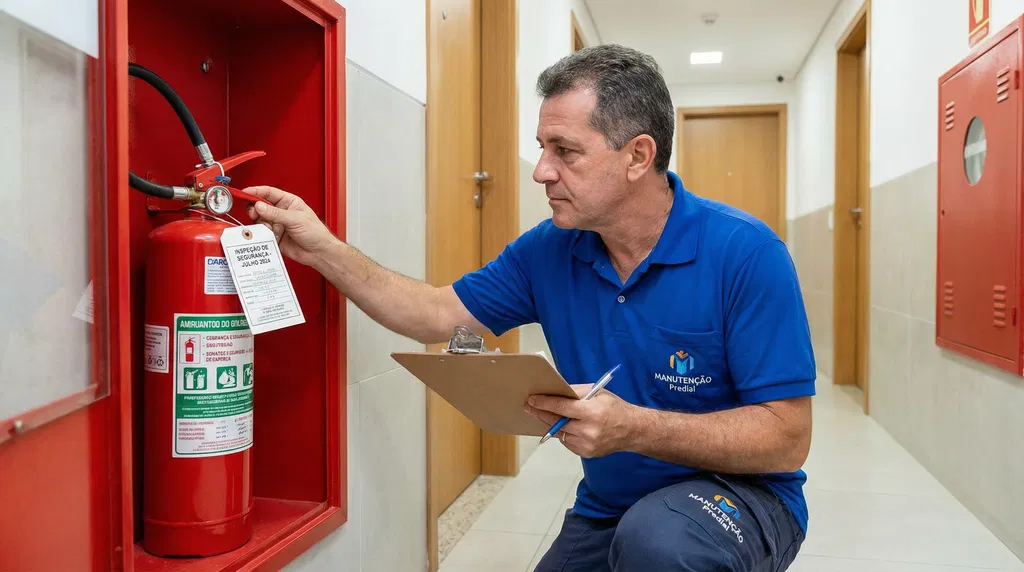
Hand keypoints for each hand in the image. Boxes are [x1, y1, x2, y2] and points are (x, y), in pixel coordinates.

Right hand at [244, 185, 337, 266]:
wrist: (319, 252)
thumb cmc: (316, 233)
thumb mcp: (295, 219)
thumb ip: (275, 213)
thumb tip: (259, 206)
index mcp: (289, 202)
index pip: (269, 192)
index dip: (256, 191)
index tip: (245, 192)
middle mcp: (281, 212)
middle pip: (260, 206)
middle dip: (255, 209)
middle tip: (253, 213)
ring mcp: (277, 224)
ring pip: (260, 220)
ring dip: (260, 223)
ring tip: (267, 227)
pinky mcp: (274, 236)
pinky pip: (262, 233)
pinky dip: (262, 234)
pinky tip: (267, 235)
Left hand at [524, 384, 640, 457]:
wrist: (632, 430)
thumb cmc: (615, 408)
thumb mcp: (598, 393)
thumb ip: (576, 392)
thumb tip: (555, 391)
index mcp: (592, 412)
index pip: (561, 408)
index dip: (544, 403)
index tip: (531, 400)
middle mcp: (588, 430)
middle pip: (557, 422)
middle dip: (541, 413)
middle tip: (529, 407)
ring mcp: (586, 444)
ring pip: (560, 433)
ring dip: (552, 424)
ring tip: (545, 415)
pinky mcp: (586, 453)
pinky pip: (567, 442)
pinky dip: (564, 433)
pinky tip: (565, 426)